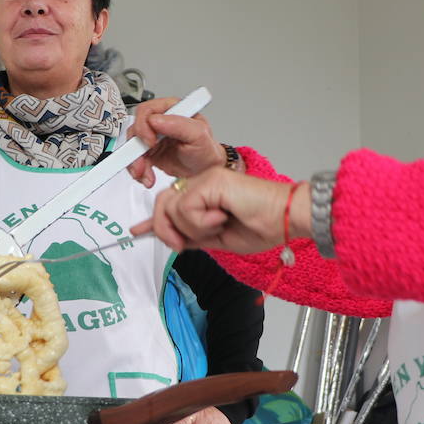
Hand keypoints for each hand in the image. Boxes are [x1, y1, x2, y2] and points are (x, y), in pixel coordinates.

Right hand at [127, 96, 226, 187]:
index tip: (150, 142)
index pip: (148, 110)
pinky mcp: (149, 153)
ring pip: (132, 145)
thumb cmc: (206, 151)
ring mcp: (153, 137)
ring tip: (144, 174)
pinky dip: (137, 170)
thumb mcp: (199, 135)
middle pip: (136, 128)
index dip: (144, 126)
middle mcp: (161, 122)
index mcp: (172, 110)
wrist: (205, 172)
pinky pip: (134, 159)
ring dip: (135, 162)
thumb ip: (180, 125)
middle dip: (135, 148)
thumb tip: (157, 120)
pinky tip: (146, 177)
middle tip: (143, 161)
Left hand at [132, 168, 310, 253]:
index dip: (153, 221)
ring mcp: (205, 179)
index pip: (169, 204)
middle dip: (166, 230)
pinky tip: (222, 217)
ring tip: (218, 224)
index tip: (137, 233)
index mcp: (204, 195)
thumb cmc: (262, 226)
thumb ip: (192, 237)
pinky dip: (201, 221)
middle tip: (183, 244)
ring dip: (192, 228)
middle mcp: (201, 183)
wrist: (285, 219)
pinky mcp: (210, 180)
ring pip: (173, 208)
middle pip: (163, 204)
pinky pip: (186, 208)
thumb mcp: (217, 240)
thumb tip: (171, 241)